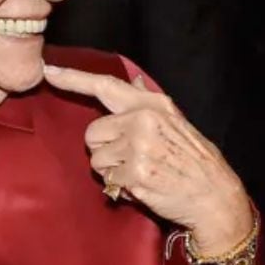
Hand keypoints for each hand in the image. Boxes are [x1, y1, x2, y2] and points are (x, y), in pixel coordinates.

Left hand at [43, 64, 252, 253]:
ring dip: (112, 170)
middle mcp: (143, 120)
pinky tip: (143, 185)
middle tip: (131, 159)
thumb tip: (134, 82)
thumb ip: (149, 102)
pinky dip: (120, 186)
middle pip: (92, 132)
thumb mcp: (176, 122)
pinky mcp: (135, 172)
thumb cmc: (195, 160)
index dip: (74, 79)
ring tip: (141, 173)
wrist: (214, 194)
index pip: (107, 86)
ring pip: (96, 158)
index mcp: (153, 105)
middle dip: (104, 149)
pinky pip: (107, 179)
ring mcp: (139, 145)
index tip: (49, 70)